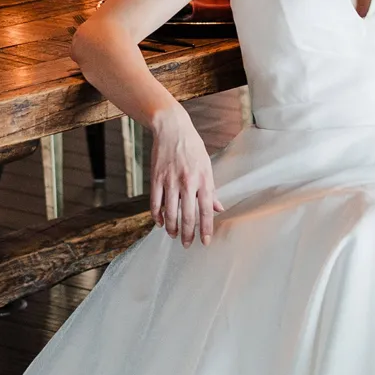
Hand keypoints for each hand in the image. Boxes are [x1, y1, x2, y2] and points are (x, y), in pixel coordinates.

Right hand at [148, 105, 223, 245]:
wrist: (172, 130)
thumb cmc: (192, 148)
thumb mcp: (207, 167)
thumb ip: (211, 190)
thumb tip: (218, 208)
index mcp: (203, 180)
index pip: (205, 211)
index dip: (205, 229)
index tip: (205, 242)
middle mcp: (187, 182)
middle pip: (187, 215)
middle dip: (187, 234)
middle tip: (187, 244)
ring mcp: (170, 181)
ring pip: (170, 212)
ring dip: (171, 227)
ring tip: (173, 234)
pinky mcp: (156, 178)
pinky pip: (155, 203)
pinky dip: (157, 215)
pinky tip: (160, 222)